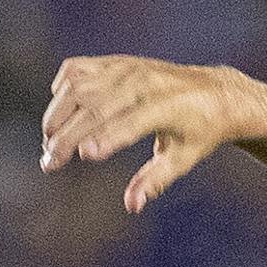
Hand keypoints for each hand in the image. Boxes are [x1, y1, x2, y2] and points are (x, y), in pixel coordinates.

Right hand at [40, 56, 251, 212]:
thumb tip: (132, 205)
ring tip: (49, 143)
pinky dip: (62, 88)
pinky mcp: (117, 61)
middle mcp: (143, 82)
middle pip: (95, 107)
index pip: (131, 123)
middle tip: (49, 163)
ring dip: (56, 114)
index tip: (81, 156)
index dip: (106, 139)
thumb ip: (155, 181)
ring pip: (78, 85)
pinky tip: (62, 111)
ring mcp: (127, 68)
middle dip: (66, 135)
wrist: (217, 92)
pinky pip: (77, 69)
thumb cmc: (201, 131)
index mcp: (166, 107)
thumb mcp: (184, 158)